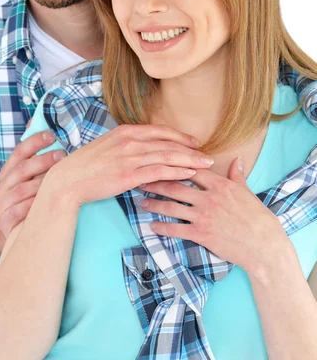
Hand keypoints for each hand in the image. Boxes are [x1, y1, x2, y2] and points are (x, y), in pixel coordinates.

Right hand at [0, 130, 66, 237]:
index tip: (51, 134)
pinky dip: (34, 206)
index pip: (19, 151)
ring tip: (60, 179)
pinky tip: (48, 202)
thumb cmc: (29, 200)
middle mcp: (3, 186)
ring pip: (23, 190)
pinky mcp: (6, 221)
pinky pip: (21, 211)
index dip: (34, 141)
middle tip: (62, 155)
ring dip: (42, 184)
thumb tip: (37, 123)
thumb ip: (36, 156)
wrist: (17, 233)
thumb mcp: (30, 178)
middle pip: (22, 169)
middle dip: (43, 160)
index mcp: (9, 172)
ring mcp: (2, 203)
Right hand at [42, 124, 213, 206]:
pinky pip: (158, 172)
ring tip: (206, 165)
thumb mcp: (108, 146)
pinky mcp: (128, 175)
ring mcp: (129, 157)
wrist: (69, 179)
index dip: (180, 136)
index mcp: (125, 132)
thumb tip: (144, 147)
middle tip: (209, 156)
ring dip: (190, 161)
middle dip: (191, 150)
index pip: (160, 131)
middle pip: (168, 143)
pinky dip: (176, 172)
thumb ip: (127, 144)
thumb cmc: (87, 165)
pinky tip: (189, 174)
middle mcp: (130, 141)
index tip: (195, 142)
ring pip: (167, 156)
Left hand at [140, 157, 288, 275]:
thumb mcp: (247, 192)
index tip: (161, 163)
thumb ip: (237, 175)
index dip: (174, 166)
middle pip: (176, 186)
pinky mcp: (201, 234)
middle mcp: (208, 198)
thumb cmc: (258, 218)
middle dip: (157, 182)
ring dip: (155, 204)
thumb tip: (236, 159)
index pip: (191, 170)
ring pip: (172, 207)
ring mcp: (203, 216)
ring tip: (142, 202)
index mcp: (220, 184)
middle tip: (142, 180)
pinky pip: (176, 229)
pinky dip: (162, 228)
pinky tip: (152, 226)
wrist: (263, 245)